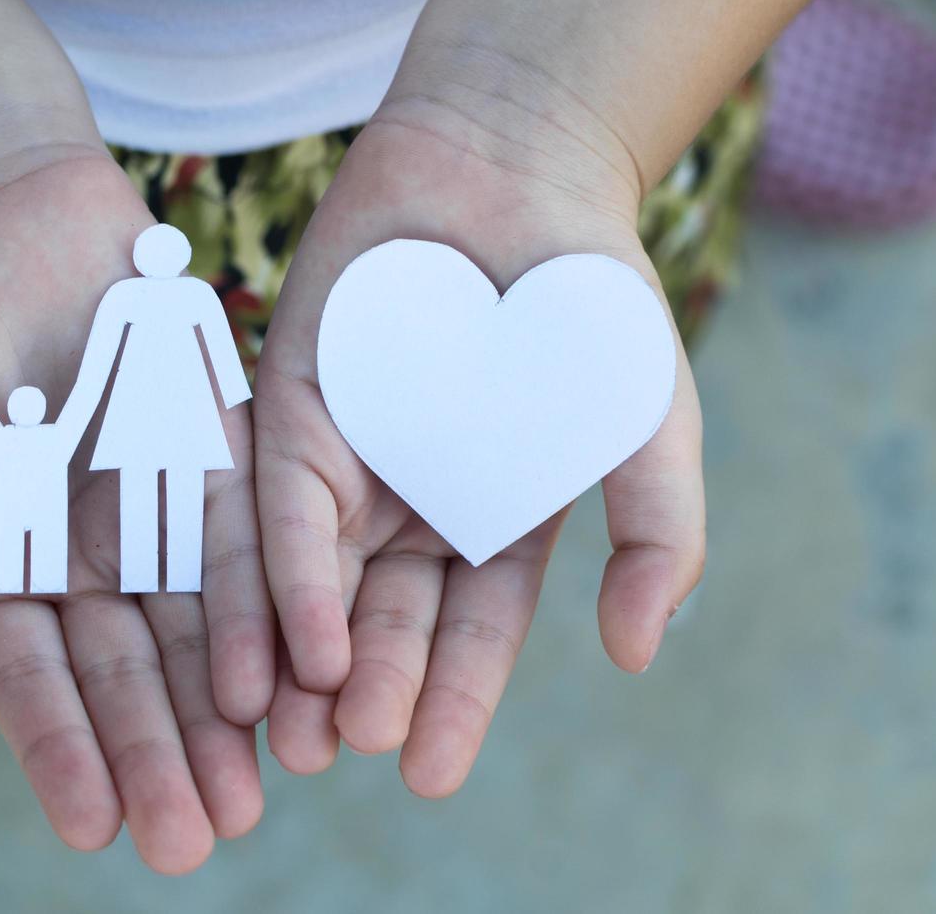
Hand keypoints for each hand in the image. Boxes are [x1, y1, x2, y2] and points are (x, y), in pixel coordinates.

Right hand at [0, 147, 274, 873]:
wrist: (12, 216)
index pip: (33, 678)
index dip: (61, 749)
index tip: (93, 827)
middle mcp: (83, 559)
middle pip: (125, 673)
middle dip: (157, 755)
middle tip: (193, 840)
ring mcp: (153, 515)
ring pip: (191, 631)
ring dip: (219, 717)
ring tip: (248, 800)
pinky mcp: (216, 464)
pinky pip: (243, 548)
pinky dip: (258, 615)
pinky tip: (282, 685)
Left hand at [254, 113, 705, 793]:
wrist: (512, 163)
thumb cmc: (592, 293)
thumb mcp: (647, 416)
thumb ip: (656, 531)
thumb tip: (633, 654)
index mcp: (495, 521)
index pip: (471, 632)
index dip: (455, 700)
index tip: (431, 771)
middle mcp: (414, 506)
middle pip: (387, 621)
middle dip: (373, 691)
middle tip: (352, 758)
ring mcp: (349, 460)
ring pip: (320, 584)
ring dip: (309, 663)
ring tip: (301, 738)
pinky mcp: (292, 411)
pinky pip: (279, 509)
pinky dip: (281, 580)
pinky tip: (282, 647)